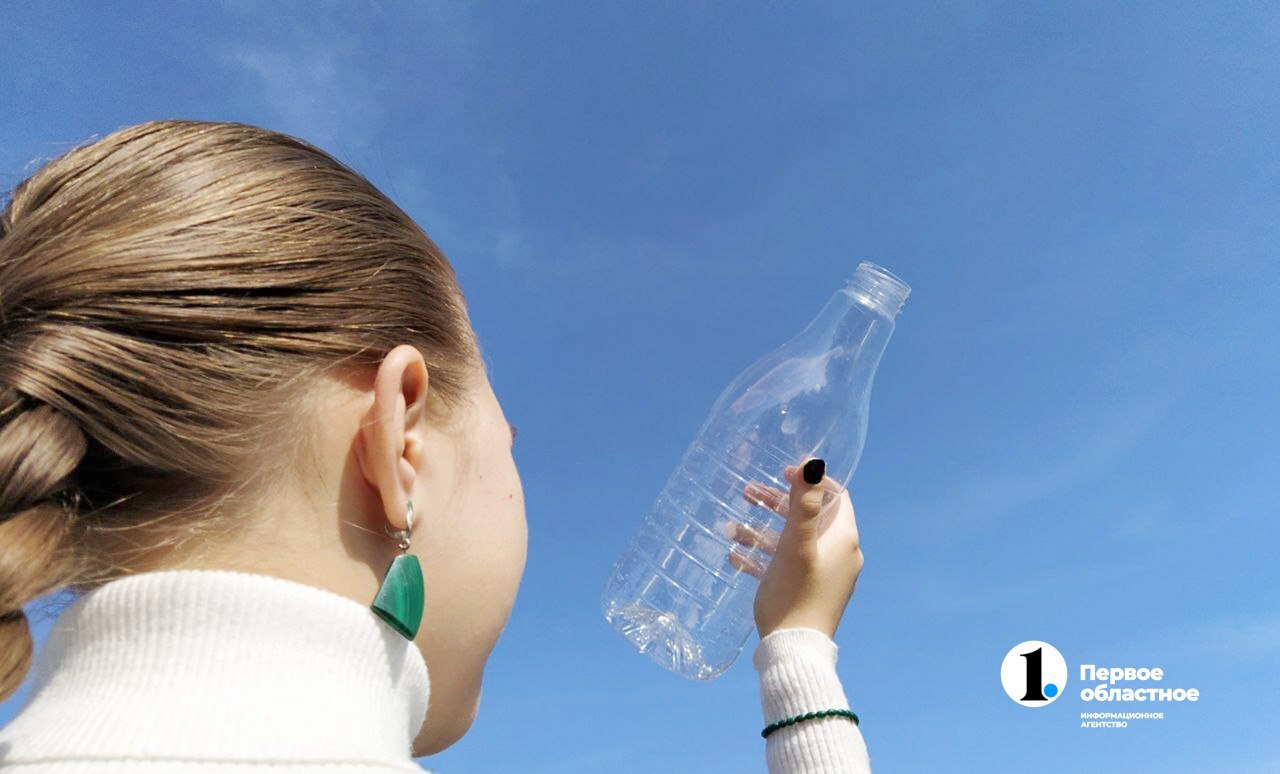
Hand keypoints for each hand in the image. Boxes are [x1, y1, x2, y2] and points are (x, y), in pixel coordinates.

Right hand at [726, 457, 863, 639]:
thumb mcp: (796, 545)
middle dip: (777, 503)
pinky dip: (763, 557)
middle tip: (747, 492)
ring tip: (732, 526)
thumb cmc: (796, 595)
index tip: (782, 474)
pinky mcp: (808, 593)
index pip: (835, 497)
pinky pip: (785, 566)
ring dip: (763, 530)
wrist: (794, 651)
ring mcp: (824, 575)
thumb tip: (813, 462)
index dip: (810, 481)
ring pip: (792, 541)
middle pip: (809, 517)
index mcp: (843, 539)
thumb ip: (804, 504)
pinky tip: (734, 557)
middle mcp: (839, 555)